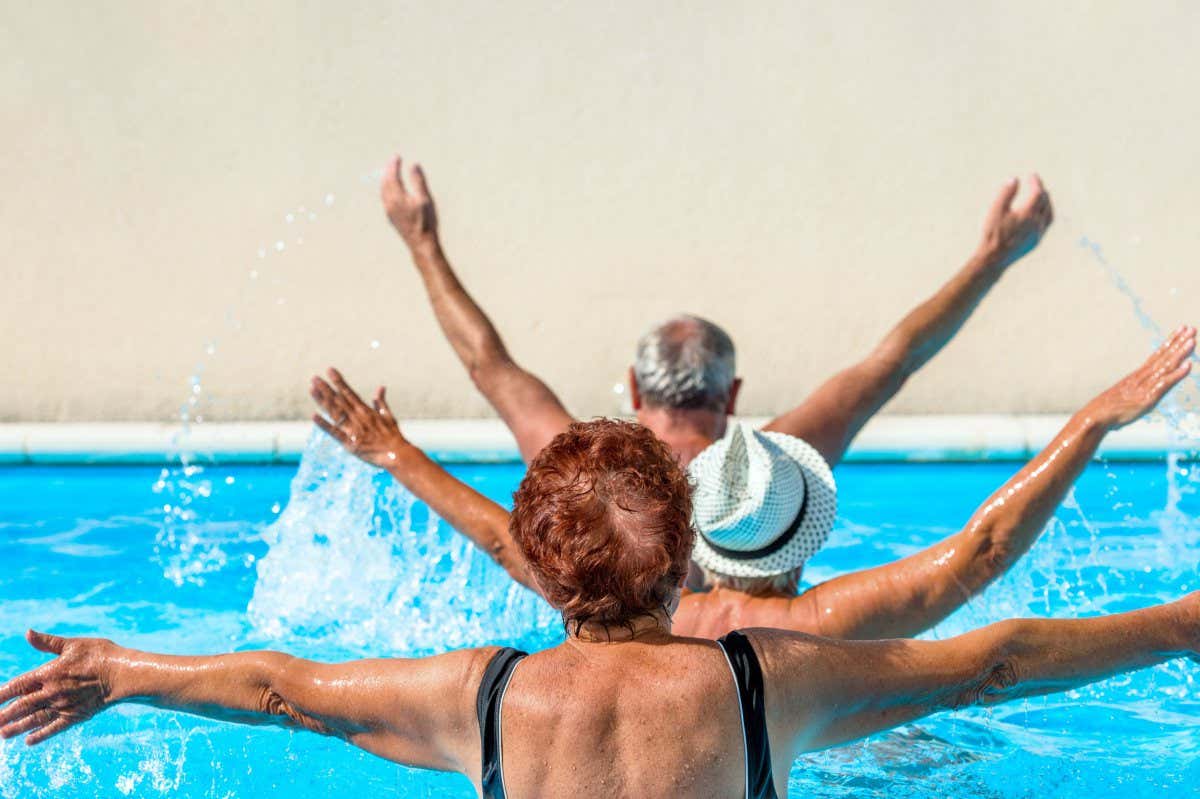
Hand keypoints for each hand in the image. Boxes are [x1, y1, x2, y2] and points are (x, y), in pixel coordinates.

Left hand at [0, 630, 114, 744]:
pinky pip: (53, 728)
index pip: (17, 686)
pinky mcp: (75, 716)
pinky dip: (40, 735)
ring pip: (33, 720)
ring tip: (2, 734)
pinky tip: (29, 741)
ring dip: (16, 728)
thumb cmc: (99, 654)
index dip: (1, 694)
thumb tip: (27, 633)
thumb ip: (48, 643)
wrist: (122, 674)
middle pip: (21, 706)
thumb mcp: (73, 644)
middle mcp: (52, 692)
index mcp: (48, 673)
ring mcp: (63, 706)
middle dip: (3, 715)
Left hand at [311, 368, 408, 468]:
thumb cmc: (393, 436)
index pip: (349, 392)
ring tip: (312, 389)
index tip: (329, 370)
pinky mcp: (350, 443)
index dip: (338, 381)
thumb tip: (381, 387)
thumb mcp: (388, 416)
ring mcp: (353, 430)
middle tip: (314, 378)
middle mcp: (357, 417)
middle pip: (338, 401)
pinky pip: (335, 432)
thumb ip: (381, 402)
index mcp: (366, 410)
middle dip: (326, 389)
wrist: (396, 454)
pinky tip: (314, 416)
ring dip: (322, 401)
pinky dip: (324, 425)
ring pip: (334, 413)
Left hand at [380, 154, 437, 249]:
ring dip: (386, 179)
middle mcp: (389, 203)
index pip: (392, 176)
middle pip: (385, 182)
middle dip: (388, 170)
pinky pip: (384, 198)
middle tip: (394, 161)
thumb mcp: (425, 199)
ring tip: (391, 172)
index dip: (394, 165)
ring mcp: (388, 211)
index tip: (397, 157)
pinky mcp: (390, 217)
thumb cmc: (426, 222)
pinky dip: (386, 188)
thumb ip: (418, 181)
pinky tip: (391, 189)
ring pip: (383, 190)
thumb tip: (414, 165)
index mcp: (397, 197)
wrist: (421, 243)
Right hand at [978, 175, 1052, 268]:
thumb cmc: (993, 234)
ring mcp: (1038, 233)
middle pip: (1045, 201)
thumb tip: (1014, 179)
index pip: (1038, 192)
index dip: (1036, 182)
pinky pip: (1046, 223)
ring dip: (1047, 202)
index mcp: (1028, 213)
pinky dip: (1045, 213)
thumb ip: (1006, 193)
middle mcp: (1037, 223)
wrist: (994, 258)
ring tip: (1041, 196)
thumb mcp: (995, 210)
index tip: (1032, 175)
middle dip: (1041, 190)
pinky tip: (1038, 213)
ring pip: (1049, 213)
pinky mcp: (1036, 241)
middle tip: (1035, 183)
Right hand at [1085, 325, 1195, 429]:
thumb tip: (1140, 393)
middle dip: (1177, 342)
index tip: (1180, 331)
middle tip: (1190, 328)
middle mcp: (1142, 377)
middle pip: (1163, 357)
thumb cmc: (1108, 410)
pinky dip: (1177, 374)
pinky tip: (1188, 366)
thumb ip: (1135, 393)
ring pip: (1166, 366)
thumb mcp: (1124, 397)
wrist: (1097, 416)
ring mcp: (1146, 386)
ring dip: (1180, 354)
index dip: (1170, 343)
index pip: (1157, 355)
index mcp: (1137, 376)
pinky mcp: (1148, 398)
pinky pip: (1165, 384)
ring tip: (1192, 341)